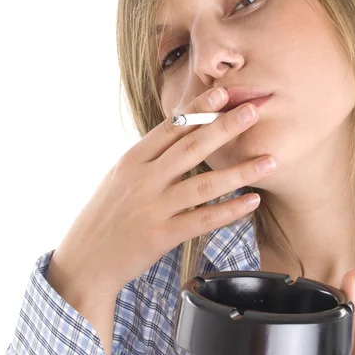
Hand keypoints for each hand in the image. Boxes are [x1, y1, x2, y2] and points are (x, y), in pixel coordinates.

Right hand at [48, 87, 276, 298]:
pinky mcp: (162, 235)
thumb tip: (177, 139)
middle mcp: (144, 180)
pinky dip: (230, 210)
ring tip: (269, 160)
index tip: (223, 94)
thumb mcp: (120, 179)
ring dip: (240, 171)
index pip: (170, 127)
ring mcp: (153, 207)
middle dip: (225, 127)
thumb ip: (149, 160)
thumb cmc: (105, 217)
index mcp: (132, 161)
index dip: (198, 109)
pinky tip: (252, 201)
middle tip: (253, 111)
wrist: (86, 260)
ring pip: (204, 184)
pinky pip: (203, 219)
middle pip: (191, 147)